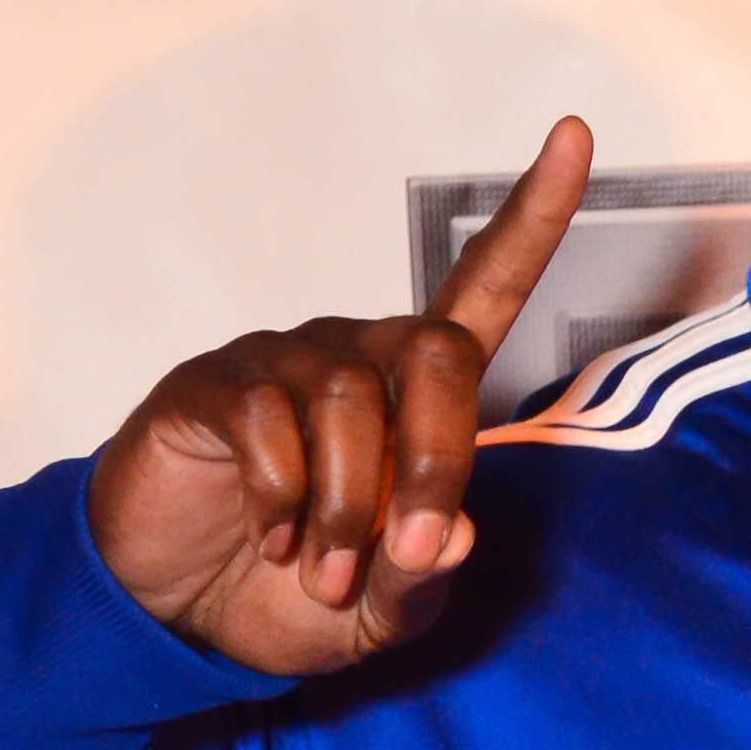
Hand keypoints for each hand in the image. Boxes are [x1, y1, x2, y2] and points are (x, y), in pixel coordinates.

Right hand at [85, 116, 594, 677]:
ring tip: (319, 570)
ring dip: (346, 509)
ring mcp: (282, 363)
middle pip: (436, 351)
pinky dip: (281, 499)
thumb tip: (459, 534)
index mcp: (414, 396)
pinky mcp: (215, 385)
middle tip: (406, 550)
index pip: (486, 288)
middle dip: (437, 463)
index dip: (533, 217)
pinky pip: (267, 422)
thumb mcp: (379, 614)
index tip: (575, 136)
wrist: (175, 610)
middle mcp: (356, 357)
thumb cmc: (289, 592)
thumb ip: (424, 579)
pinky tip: (269, 534)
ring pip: (350, 402)